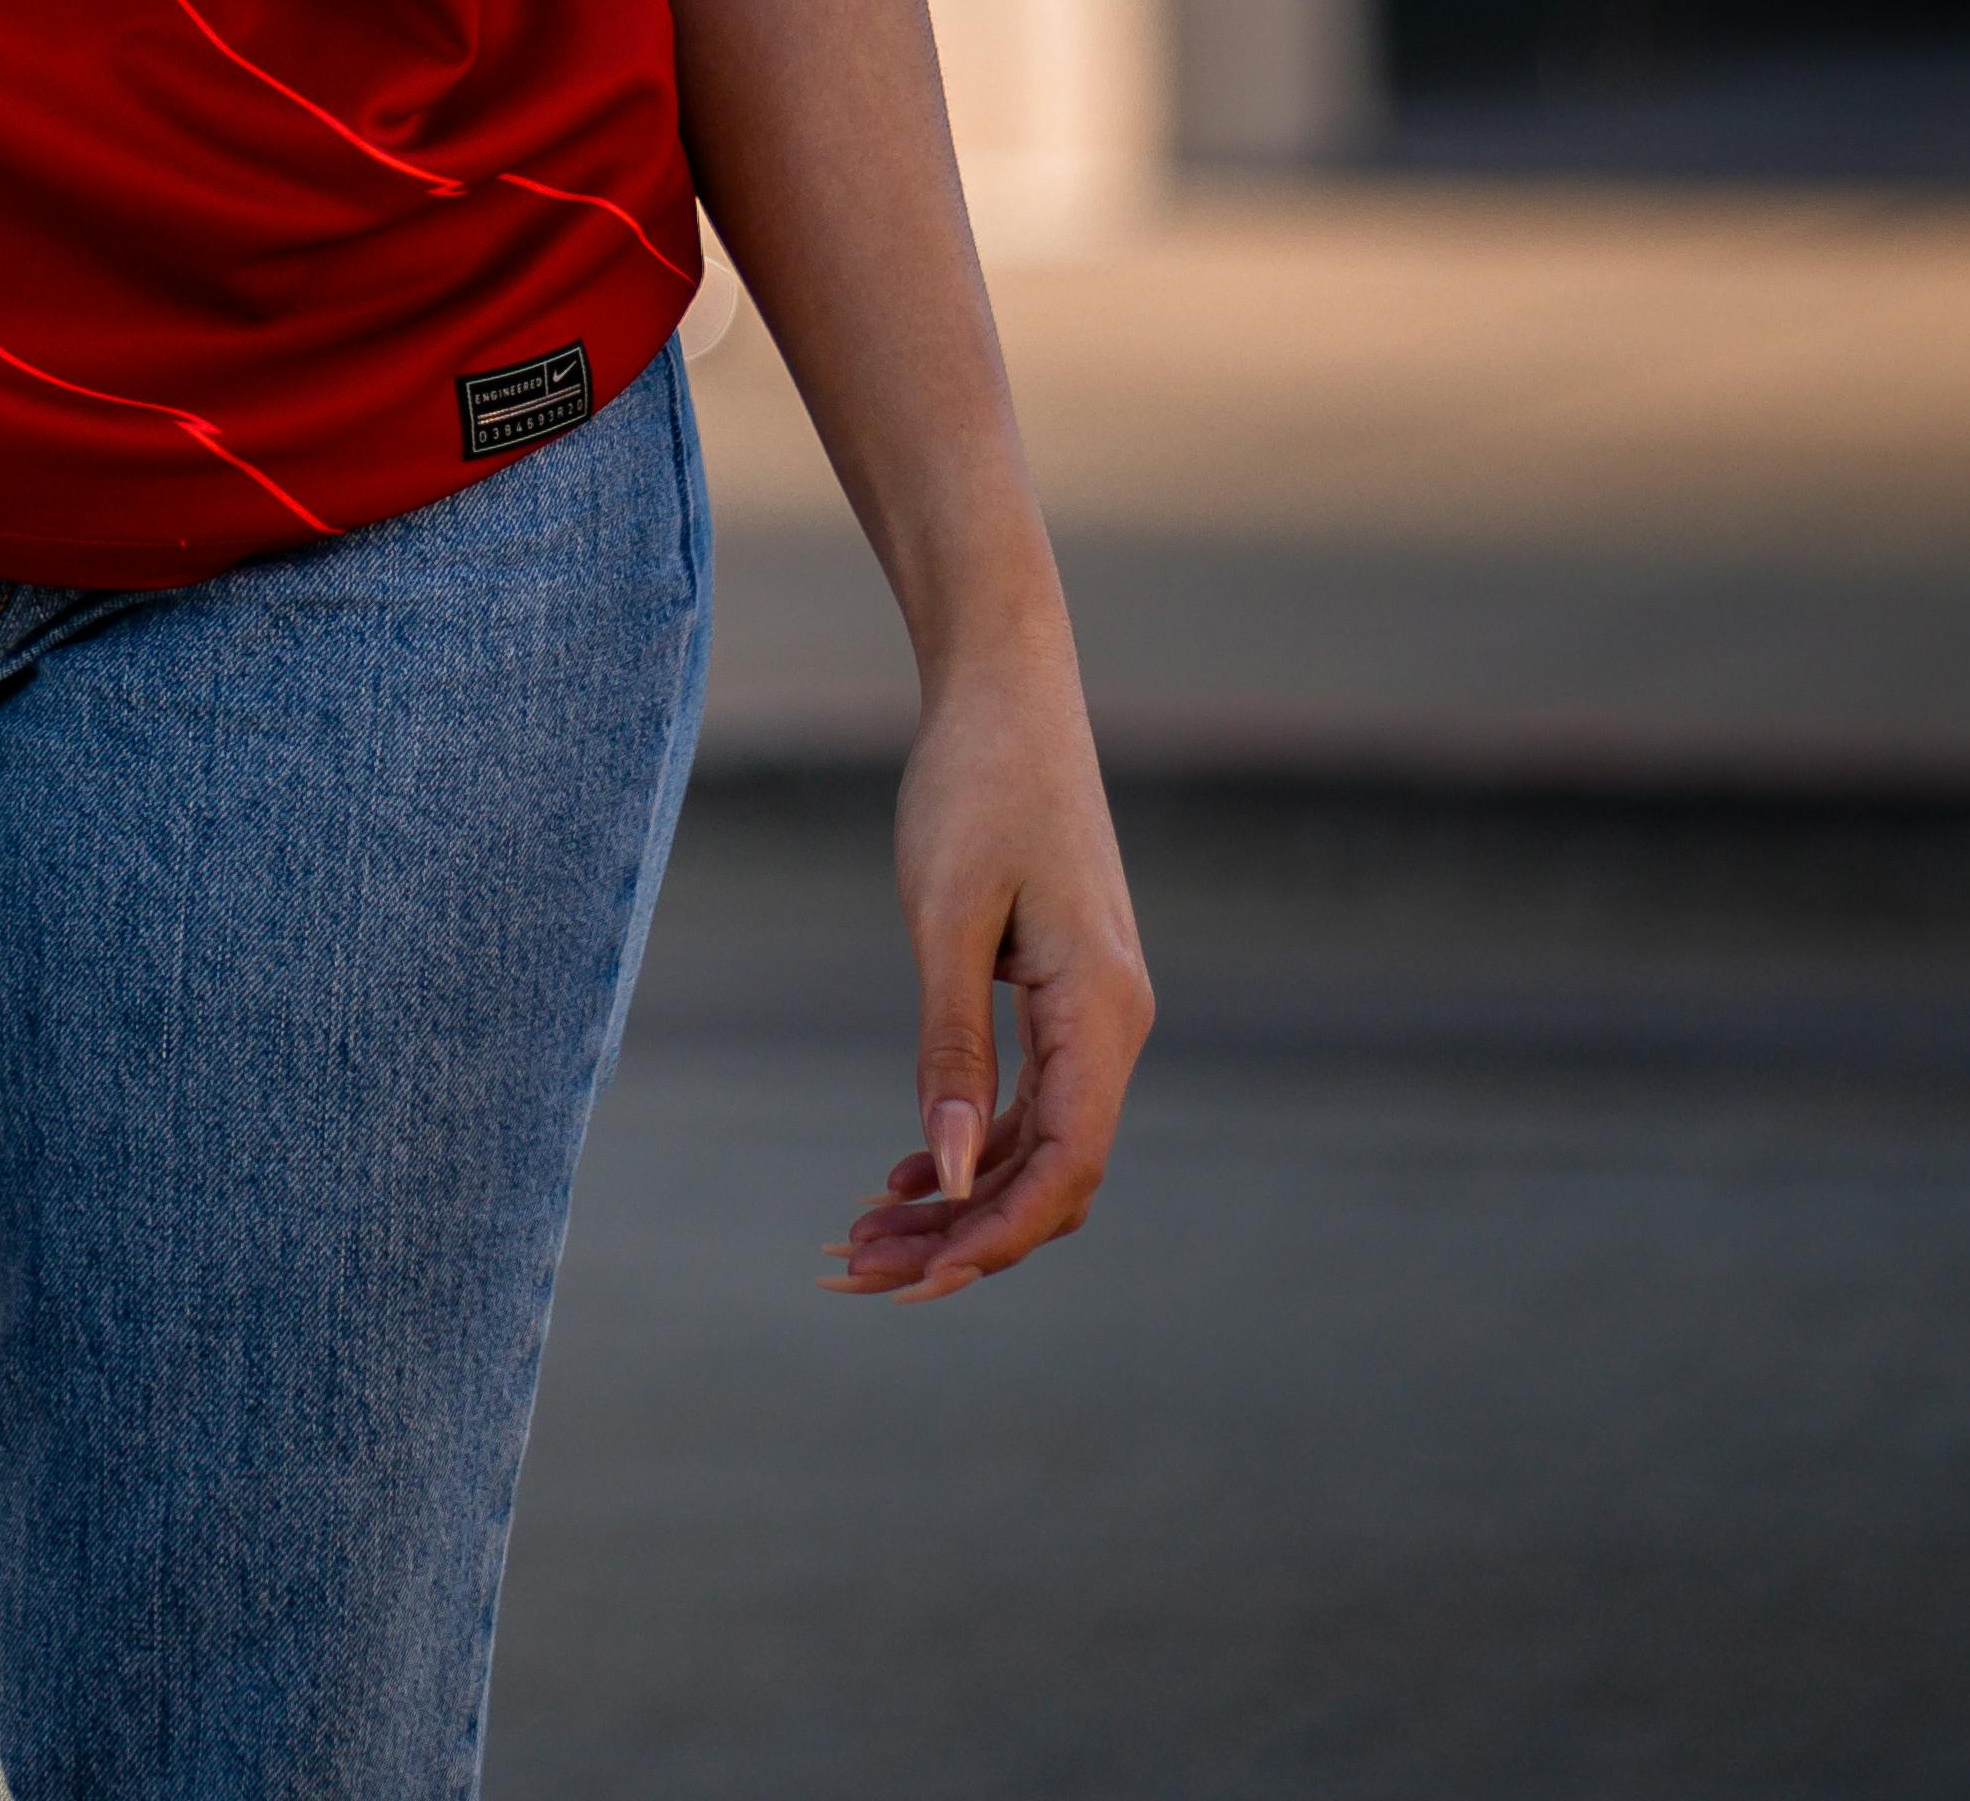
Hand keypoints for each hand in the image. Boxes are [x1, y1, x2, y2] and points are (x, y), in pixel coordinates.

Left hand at [832, 638, 1153, 1296]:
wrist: (1005, 690)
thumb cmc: (975, 785)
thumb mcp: (947, 916)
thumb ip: (952, 1048)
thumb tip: (953, 1171)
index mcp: (1103, 1011)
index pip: (1067, 1167)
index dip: (995, 1237)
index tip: (913, 1280)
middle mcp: (1115, 1025)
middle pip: (1052, 1176)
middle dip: (961, 1237)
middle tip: (854, 1268)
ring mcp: (1094, 1014)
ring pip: (1037, 1147)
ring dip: (960, 1200)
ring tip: (862, 1236)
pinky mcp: (1063, 997)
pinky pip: (1031, 1103)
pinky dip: (972, 1146)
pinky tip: (908, 1174)